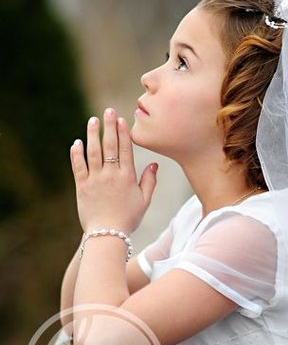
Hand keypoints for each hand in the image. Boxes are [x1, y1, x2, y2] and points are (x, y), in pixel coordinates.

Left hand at [70, 107, 158, 234]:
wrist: (107, 234)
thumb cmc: (128, 219)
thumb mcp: (144, 201)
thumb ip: (150, 181)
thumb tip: (154, 164)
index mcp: (127, 178)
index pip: (125, 150)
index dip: (122, 132)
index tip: (120, 119)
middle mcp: (111, 176)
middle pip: (109, 146)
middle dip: (108, 126)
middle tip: (107, 110)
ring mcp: (95, 180)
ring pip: (93, 153)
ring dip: (92, 135)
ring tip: (92, 120)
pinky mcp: (82, 186)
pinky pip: (78, 166)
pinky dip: (77, 154)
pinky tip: (77, 142)